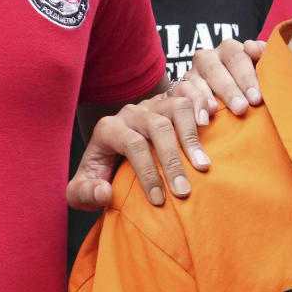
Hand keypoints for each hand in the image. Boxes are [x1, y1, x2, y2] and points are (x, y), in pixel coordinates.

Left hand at [67, 87, 213, 210]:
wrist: (112, 154)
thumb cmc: (100, 175)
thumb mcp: (80, 190)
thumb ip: (84, 194)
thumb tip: (105, 191)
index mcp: (108, 129)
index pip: (132, 145)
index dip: (147, 172)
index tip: (159, 199)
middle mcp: (131, 112)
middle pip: (158, 127)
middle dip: (173, 161)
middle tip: (184, 191)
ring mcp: (153, 104)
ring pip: (176, 107)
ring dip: (192, 136)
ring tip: (202, 165)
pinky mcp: (169, 100)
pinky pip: (189, 91)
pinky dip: (202, 103)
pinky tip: (211, 121)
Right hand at [173, 38, 265, 114]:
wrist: (219, 98)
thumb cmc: (246, 84)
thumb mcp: (256, 70)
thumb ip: (261, 55)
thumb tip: (253, 47)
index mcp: (229, 49)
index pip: (237, 56)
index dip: (247, 77)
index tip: (256, 98)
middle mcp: (207, 57)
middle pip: (216, 70)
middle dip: (230, 90)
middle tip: (241, 108)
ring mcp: (191, 72)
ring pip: (197, 80)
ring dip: (206, 97)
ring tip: (215, 110)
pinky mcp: (178, 87)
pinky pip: (181, 92)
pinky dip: (191, 104)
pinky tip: (201, 116)